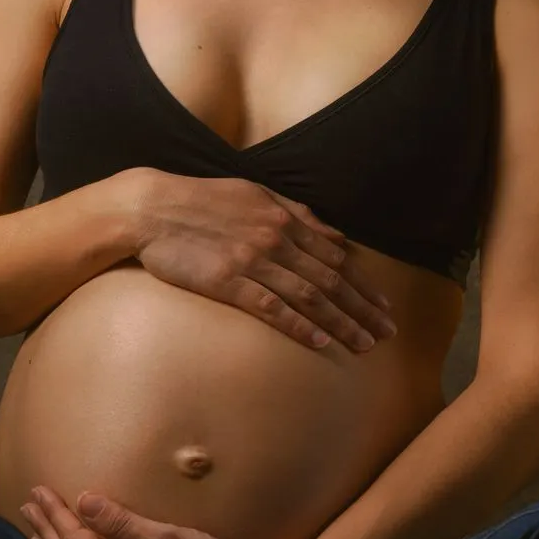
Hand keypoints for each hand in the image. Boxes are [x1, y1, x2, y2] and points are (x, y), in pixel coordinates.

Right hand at [127, 169, 397, 351]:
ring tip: (364, 344)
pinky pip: (272, 308)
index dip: (363, 285)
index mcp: (284, 217)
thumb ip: (298, 214)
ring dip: (341, 322)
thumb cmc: (203, 199)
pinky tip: (321, 342)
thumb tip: (336, 236)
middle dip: (363, 309)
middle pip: (331, 280)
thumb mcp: (255, 194)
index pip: (336, 258)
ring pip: (309, 297)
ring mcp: (253, 261)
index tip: (383, 306)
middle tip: (387, 334)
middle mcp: (276, 239)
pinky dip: (300, 326)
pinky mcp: (228, 281)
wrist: (152, 207)